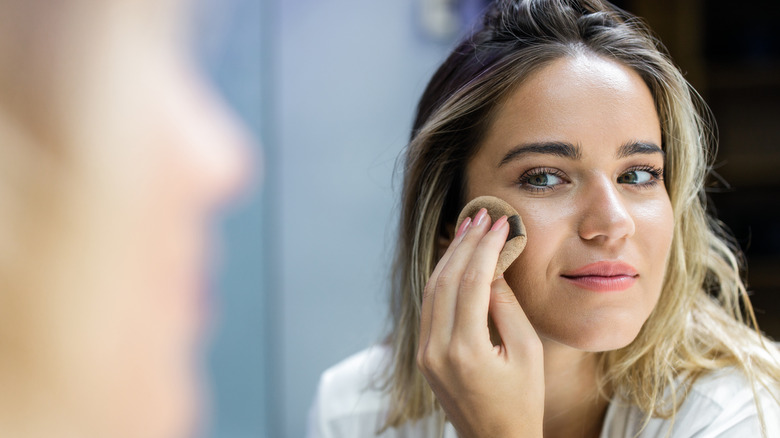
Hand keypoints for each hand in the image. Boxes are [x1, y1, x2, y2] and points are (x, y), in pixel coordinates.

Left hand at [417, 208, 543, 437]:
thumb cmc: (521, 400)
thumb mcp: (527, 352)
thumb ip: (506, 307)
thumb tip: (493, 266)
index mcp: (466, 351)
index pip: (471, 283)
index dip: (486, 248)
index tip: (500, 223)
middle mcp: (437, 350)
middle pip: (446, 280)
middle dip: (465, 243)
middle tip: (482, 214)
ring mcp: (426, 353)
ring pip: (432, 289)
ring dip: (450, 255)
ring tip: (469, 227)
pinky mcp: (424, 355)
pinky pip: (429, 306)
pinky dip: (442, 278)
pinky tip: (455, 258)